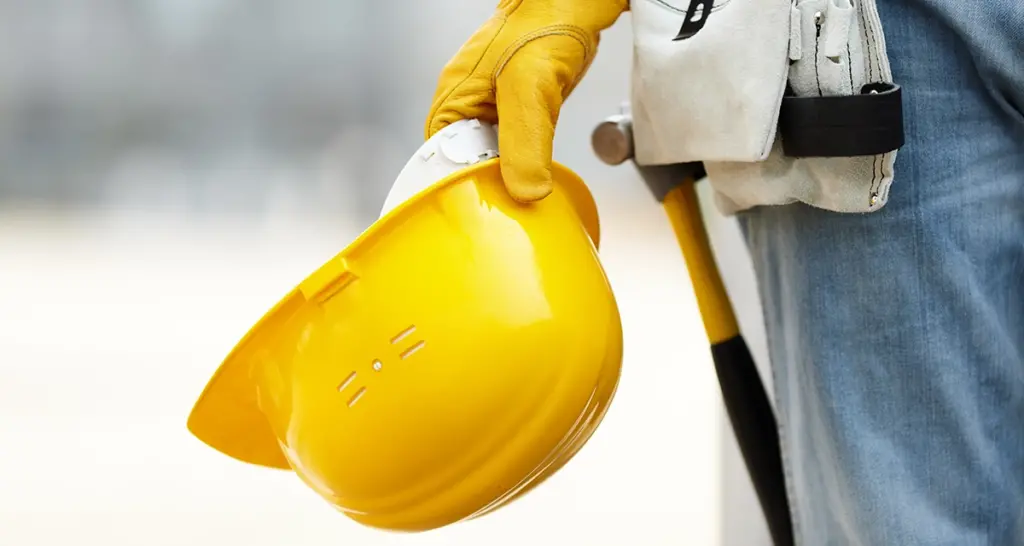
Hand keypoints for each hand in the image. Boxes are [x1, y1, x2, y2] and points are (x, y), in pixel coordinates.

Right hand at [425, 0, 627, 201]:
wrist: (576, 0)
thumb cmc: (544, 24)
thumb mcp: (529, 89)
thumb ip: (524, 143)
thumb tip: (525, 192)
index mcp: (453, 100)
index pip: (441, 161)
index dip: (460, 186)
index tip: (485, 207)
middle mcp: (468, 105)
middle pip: (467, 163)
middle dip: (489, 184)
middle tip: (510, 207)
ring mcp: (495, 107)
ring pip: (495, 157)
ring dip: (511, 174)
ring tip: (525, 194)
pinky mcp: (520, 108)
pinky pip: (517, 145)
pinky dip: (528, 160)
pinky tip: (540, 170)